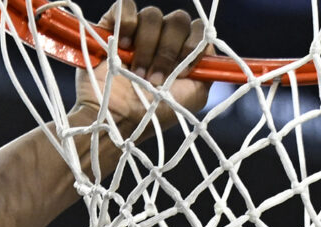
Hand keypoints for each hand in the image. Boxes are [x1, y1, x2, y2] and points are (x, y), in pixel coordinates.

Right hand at [72, 3, 212, 138]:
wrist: (116, 122)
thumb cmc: (152, 115)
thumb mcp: (194, 97)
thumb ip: (208, 69)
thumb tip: (208, 47)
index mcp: (180, 52)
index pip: (197, 29)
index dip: (192, 45)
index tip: (182, 72)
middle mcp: (160, 40)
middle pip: (178, 20)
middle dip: (167, 51)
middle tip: (154, 79)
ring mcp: (136, 33)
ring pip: (153, 15)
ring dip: (147, 46)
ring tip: (136, 72)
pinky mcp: (112, 28)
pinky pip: (126, 6)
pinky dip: (128, 23)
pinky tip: (124, 46)